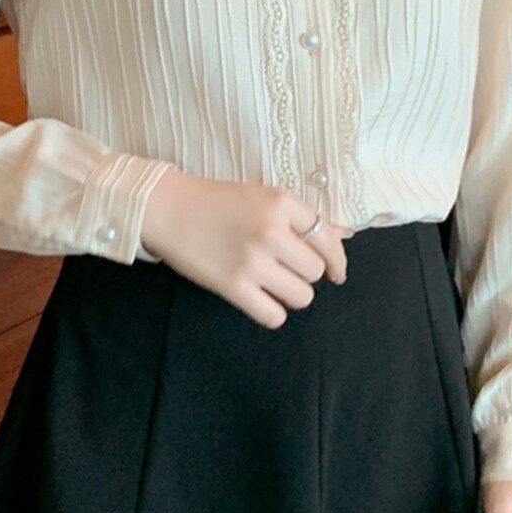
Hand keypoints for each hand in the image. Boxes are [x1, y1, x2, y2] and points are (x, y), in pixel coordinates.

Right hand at [141, 167, 354, 327]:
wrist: (168, 209)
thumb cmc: (215, 200)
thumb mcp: (261, 196)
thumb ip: (301, 217)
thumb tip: (344, 234)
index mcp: (281, 203)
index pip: (327, 238)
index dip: (336, 259)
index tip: (336, 272)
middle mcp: (272, 231)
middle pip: (315, 270)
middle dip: (305, 273)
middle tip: (287, 270)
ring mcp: (253, 261)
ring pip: (302, 296)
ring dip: (291, 293)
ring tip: (273, 284)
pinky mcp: (233, 286)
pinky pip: (274, 315)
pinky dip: (272, 312)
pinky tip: (260, 300)